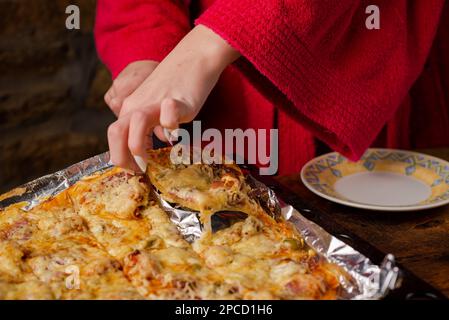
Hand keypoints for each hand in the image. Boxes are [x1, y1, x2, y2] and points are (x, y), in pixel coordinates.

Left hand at [107, 25, 240, 171]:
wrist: (194, 58)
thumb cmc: (177, 85)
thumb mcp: (155, 106)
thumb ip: (149, 126)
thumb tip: (151, 149)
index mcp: (131, 108)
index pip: (114, 136)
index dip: (121, 158)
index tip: (136, 169)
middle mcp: (138, 105)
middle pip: (116, 133)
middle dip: (123, 159)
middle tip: (139, 171)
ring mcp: (156, 102)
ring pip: (135, 124)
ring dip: (139, 147)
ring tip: (151, 160)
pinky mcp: (177, 100)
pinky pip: (169, 115)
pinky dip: (171, 128)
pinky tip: (177, 133)